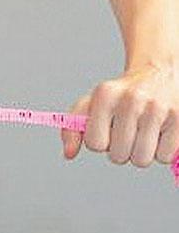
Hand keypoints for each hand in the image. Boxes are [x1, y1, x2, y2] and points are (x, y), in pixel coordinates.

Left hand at [61, 63, 178, 167]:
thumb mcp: (92, 103)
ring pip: (141, 160)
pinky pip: (164, 157)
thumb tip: (68, 154)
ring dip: (141, 153)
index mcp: (105, 94)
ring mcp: (159, 108)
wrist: (161, 72)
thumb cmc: (121, 95)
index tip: (107, 129)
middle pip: (118, 156)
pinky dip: (162, 151)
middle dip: (121, 149)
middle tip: (128, 130)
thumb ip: (72, 128)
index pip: (94, 144)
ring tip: (144, 131)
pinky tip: (160, 131)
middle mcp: (132, 99)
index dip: (100, 142)